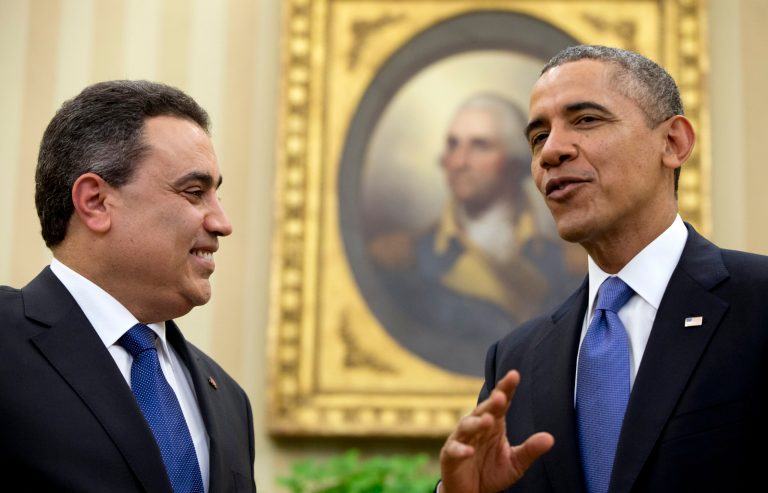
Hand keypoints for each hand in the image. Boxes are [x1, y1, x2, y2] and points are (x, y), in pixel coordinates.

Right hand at [439, 370, 553, 492]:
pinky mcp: (450, 455)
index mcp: (494, 423)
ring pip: (467, 426)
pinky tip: (469, 451)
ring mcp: (462, 439)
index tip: (514, 375)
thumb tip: (551, 438)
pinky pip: (454, 450)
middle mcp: (477, 426)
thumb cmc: (492, 472)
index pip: (501, 402)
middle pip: (483, 410)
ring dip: (477, 422)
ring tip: (488, 420)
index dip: (506, 388)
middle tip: (501, 397)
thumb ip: (530, 450)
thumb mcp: (516, 462)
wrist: (472, 492)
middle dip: (491, 403)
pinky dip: (460, 450)